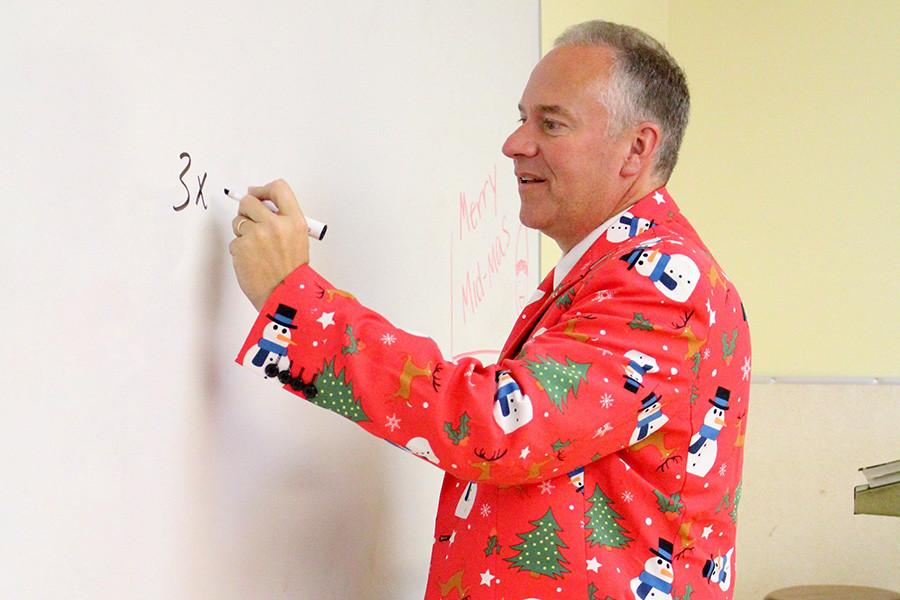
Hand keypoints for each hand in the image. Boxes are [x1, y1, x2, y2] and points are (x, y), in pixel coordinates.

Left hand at [229, 179, 309, 310]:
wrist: (284, 296)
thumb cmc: (292, 273)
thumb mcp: (298, 240)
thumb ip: (283, 220)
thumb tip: (262, 206)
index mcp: (294, 221)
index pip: (279, 189)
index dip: (264, 189)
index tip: (258, 194)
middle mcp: (275, 225)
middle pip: (250, 200)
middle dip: (247, 209)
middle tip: (251, 220)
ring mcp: (255, 236)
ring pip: (238, 222)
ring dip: (243, 231)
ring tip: (256, 249)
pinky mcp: (240, 247)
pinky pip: (234, 241)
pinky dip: (240, 250)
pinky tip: (252, 261)